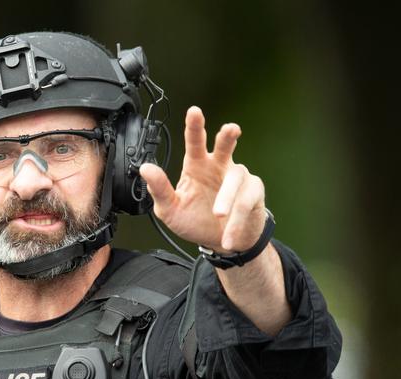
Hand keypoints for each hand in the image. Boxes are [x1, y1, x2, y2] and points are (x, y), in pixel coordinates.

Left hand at [140, 106, 265, 253]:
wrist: (220, 244)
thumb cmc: (195, 221)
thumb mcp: (170, 210)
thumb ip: (159, 190)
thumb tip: (146, 169)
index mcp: (196, 166)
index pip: (194, 142)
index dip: (195, 126)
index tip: (194, 111)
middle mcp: (218, 167)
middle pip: (224, 146)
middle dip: (228, 136)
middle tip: (231, 129)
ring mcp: (238, 178)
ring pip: (235, 179)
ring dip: (226, 199)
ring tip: (218, 216)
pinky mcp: (253, 192)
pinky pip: (246, 202)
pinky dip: (236, 221)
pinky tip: (228, 236)